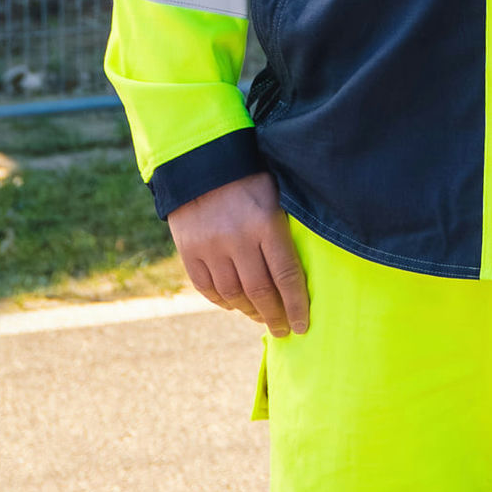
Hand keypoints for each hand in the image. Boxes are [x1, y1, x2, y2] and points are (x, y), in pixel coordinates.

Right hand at [167, 170, 310, 336]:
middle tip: (284, 329)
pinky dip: (224, 302)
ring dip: (250, 311)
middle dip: (275, 316)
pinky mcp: (189, 252)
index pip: (286, 275)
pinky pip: (209, 289)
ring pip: (234, 295)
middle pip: (260, 291)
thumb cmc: (248, 177)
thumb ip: (283, 231)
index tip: (303, 325)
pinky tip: (235, 304)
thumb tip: (297, 275)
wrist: (199, 162)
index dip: (296, 305)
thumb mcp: (275, 195)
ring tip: (261, 316)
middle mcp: (237, 239)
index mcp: (265, 223)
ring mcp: (210, 247)